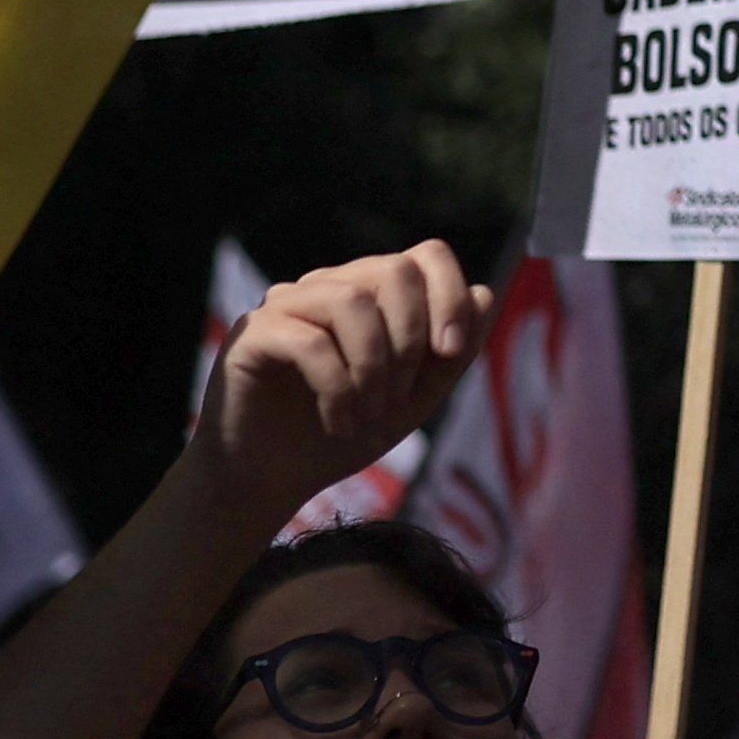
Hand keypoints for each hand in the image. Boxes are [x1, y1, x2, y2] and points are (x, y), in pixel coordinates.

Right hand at [192, 243, 478, 529]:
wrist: (270, 482)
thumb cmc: (342, 434)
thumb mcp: (414, 398)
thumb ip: (452, 351)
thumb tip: (486, 292)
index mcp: (369, 292)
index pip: (425, 256)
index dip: (449, 295)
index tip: (449, 353)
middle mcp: (328, 286)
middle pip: (394, 271)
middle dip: (410, 339)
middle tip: (396, 398)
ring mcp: (285, 305)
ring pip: (352, 302)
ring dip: (373, 367)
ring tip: (367, 415)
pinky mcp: (251, 335)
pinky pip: (309, 342)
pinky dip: (336, 388)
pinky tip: (338, 423)